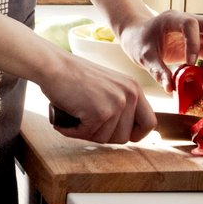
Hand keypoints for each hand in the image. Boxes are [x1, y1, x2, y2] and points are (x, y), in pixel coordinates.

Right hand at [36, 51, 155, 144]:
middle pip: (125, 137)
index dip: (135, 134)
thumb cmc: (72, 75)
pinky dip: (72, 131)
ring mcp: (116, 104)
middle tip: (86, 125)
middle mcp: (129, 95)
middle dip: (104, 135)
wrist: (52, 65)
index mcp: (134, 88)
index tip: (117, 133)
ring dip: (86, 133)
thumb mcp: (107, 85)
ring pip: (105, 139)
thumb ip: (119, 103)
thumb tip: (126, 133)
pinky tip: (64, 121)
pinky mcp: (100, 112)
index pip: (150, 123)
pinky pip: (87, 135)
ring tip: (73, 119)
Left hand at [117, 11, 202, 91]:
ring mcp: (198, 30)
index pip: (190, 24)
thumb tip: (171, 88)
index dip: (194, 43)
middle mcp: (189, 21)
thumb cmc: (138, 41)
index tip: (190, 63)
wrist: (137, 35)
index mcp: (172, 19)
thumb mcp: (143, 56)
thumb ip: (157, 70)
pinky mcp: (202, 42)